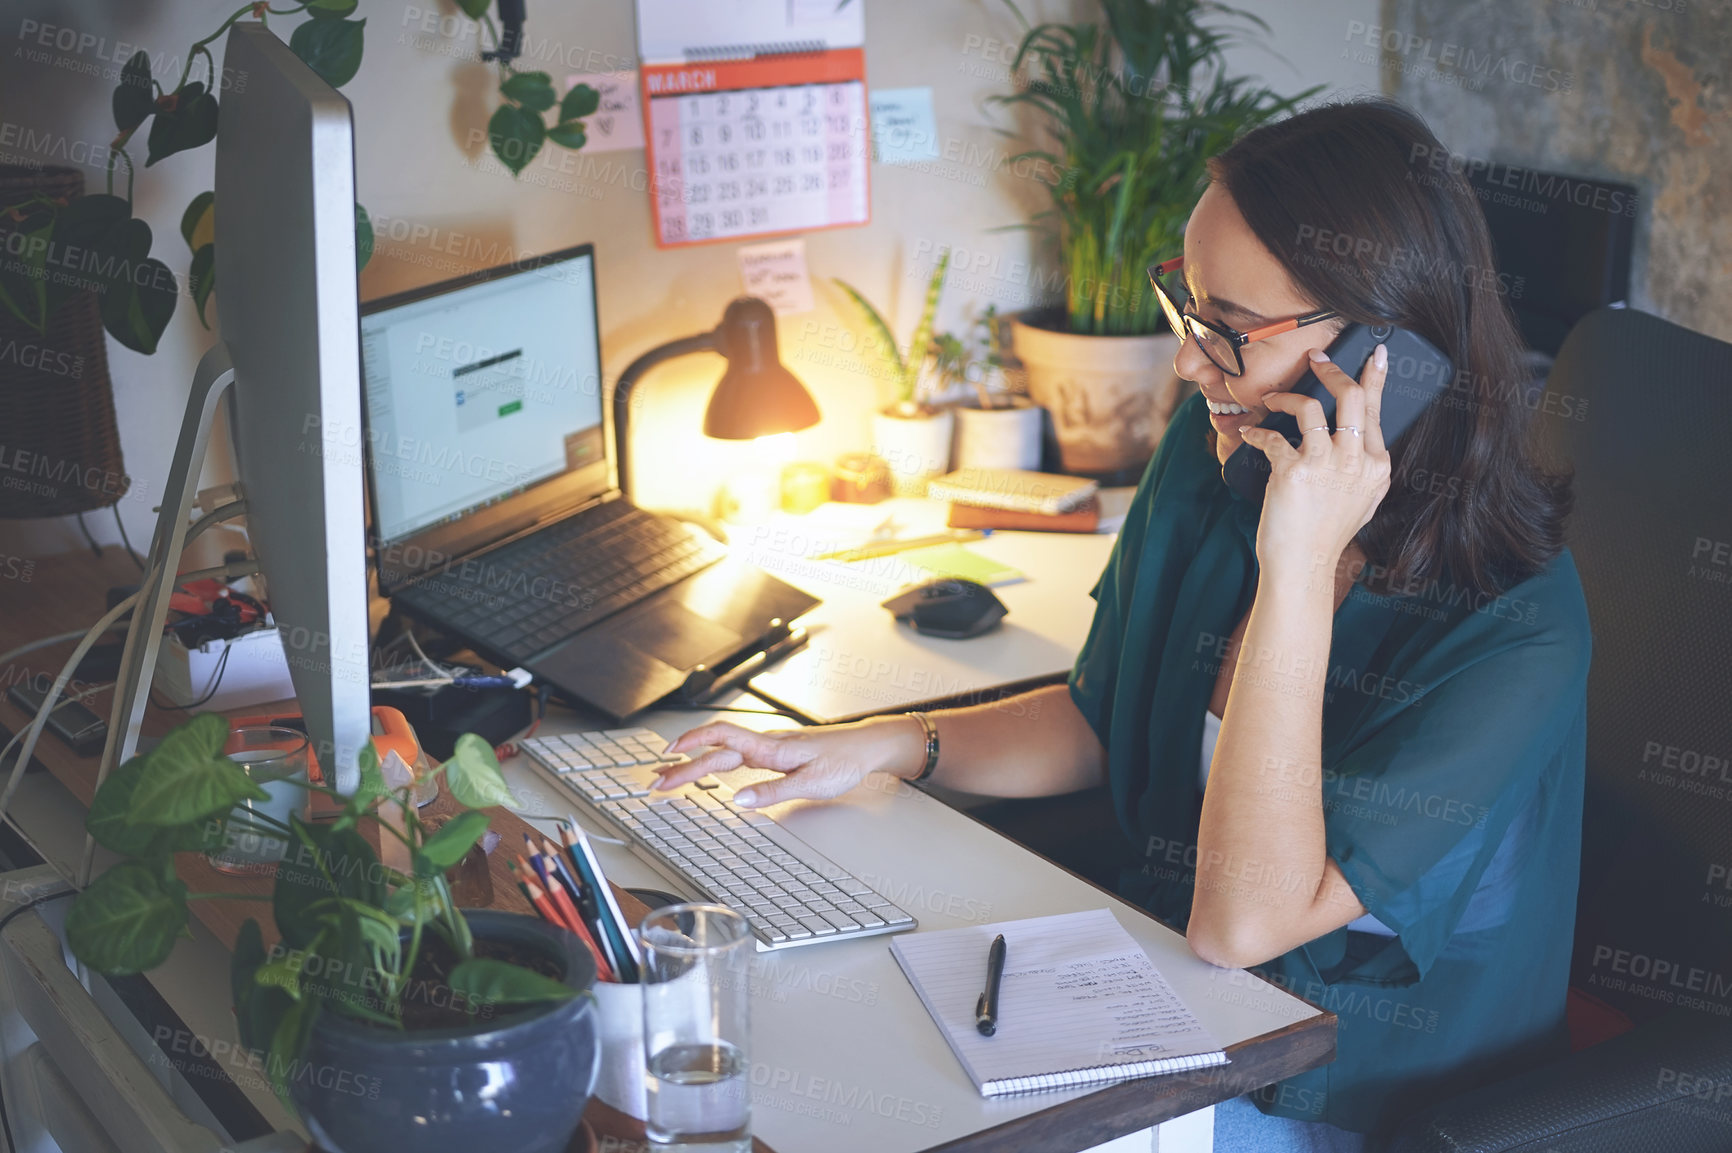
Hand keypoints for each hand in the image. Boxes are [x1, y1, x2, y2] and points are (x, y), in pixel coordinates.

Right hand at [654, 718, 921, 808]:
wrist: (867, 747)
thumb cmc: (845, 760)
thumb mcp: (812, 783)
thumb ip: (774, 792)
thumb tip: (739, 800)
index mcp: (770, 747)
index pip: (722, 737)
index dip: (692, 743)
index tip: (668, 755)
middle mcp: (766, 744)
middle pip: (715, 750)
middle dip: (683, 765)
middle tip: (657, 782)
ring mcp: (770, 749)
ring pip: (723, 753)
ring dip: (695, 764)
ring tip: (671, 778)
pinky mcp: (776, 755)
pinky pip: (736, 756)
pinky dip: (715, 763)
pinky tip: (709, 771)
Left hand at [1241, 344, 1390, 579]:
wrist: (1304, 565)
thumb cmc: (1326, 533)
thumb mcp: (1363, 499)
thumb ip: (1363, 467)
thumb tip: (1358, 436)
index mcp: (1377, 466)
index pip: (1376, 410)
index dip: (1375, 377)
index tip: (1375, 354)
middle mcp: (1356, 461)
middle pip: (1351, 396)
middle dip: (1332, 369)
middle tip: (1315, 357)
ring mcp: (1326, 464)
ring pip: (1311, 406)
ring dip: (1286, 394)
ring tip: (1271, 397)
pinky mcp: (1293, 471)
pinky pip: (1273, 435)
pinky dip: (1257, 431)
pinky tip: (1250, 433)